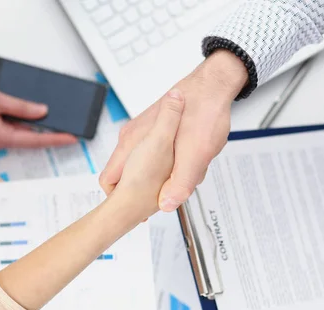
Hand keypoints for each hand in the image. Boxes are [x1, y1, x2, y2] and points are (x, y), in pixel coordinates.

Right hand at [0, 83, 77, 149]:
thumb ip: (21, 107)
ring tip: (55, 122)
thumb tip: (42, 112)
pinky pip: (10, 129)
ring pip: (20, 134)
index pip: (35, 140)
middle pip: (29, 140)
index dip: (55, 139)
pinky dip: (22, 123)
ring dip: (36, 129)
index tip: (72, 138)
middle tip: (69, 131)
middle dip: (49, 135)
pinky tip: (31, 115)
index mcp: (1, 137)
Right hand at [100, 50, 247, 210]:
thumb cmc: (204, 113)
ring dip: (163, 175)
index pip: (109, 180)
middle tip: (172, 186)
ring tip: (185, 168)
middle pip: (126, 176)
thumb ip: (180, 181)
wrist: (214, 85)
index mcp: (133, 142)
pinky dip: (170, 162)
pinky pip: (155, 154)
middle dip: (150, 187)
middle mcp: (133, 136)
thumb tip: (165, 205)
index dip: (120, 199)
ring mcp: (142, 132)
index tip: (138, 209)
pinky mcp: (154, 128)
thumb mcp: (196, 154)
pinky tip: (188, 156)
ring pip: (144, 166)